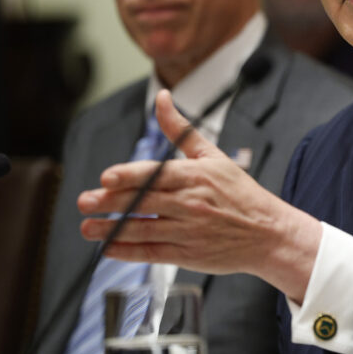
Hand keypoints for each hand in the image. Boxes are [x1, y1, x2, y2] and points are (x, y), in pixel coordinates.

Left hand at [78, 89, 320, 301]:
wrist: (268, 233)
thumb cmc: (240, 193)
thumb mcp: (213, 155)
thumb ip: (180, 130)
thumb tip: (161, 98)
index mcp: (196, 177)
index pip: (157, 175)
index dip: (129, 176)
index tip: (106, 177)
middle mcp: (191, 204)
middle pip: (144, 202)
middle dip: (110, 203)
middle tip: (84, 201)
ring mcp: (189, 232)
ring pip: (144, 230)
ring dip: (112, 230)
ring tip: (87, 227)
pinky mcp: (189, 255)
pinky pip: (153, 253)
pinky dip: (129, 252)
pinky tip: (109, 248)